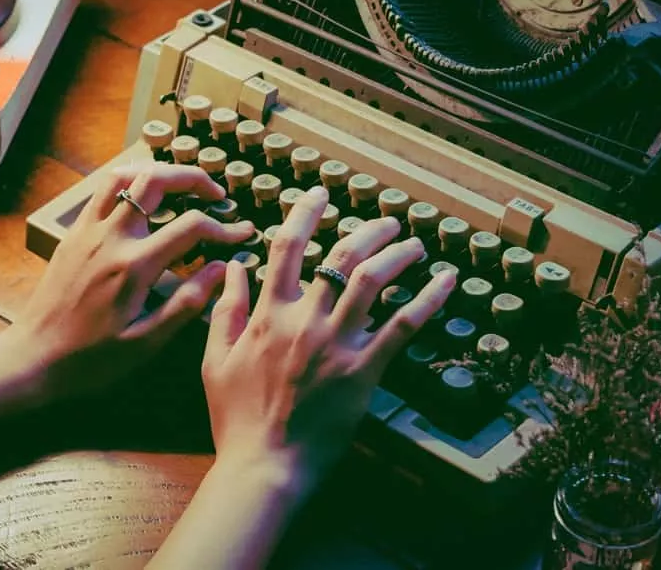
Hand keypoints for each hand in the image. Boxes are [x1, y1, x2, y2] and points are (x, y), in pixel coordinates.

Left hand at [11, 163, 254, 402]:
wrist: (33, 358)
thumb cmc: (91, 359)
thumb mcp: (146, 343)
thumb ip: (187, 303)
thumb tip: (220, 269)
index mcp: (134, 266)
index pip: (191, 227)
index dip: (224, 228)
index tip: (243, 234)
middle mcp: (110, 238)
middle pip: (156, 180)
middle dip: (193, 178)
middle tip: (216, 195)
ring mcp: (87, 231)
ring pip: (124, 175)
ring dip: (157, 172)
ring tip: (181, 186)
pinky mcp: (73, 234)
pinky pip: (102, 191)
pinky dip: (128, 183)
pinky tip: (143, 200)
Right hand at [201, 185, 456, 491]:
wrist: (263, 466)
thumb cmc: (236, 418)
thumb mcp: (215, 359)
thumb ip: (225, 309)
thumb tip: (233, 267)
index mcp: (268, 314)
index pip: (287, 247)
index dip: (305, 213)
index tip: (320, 194)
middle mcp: (304, 320)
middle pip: (340, 256)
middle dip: (367, 230)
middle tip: (387, 220)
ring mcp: (337, 344)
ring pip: (372, 281)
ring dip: (397, 254)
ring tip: (413, 242)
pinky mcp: (364, 371)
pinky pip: (401, 327)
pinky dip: (426, 300)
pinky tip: (444, 281)